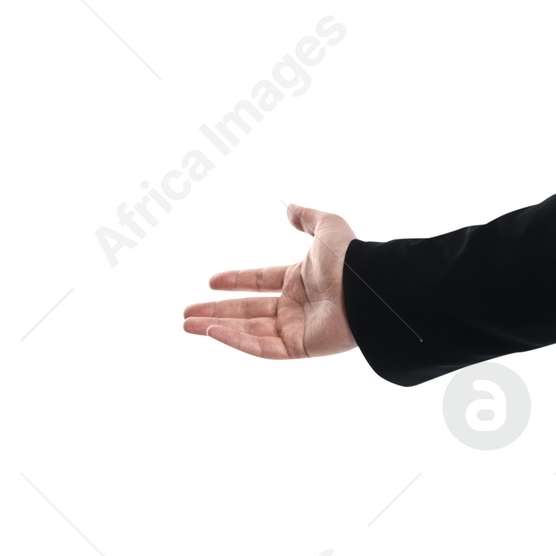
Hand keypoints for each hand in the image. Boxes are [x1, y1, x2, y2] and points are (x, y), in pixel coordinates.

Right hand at [182, 203, 356, 359]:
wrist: (368, 290)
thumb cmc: (350, 259)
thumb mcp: (328, 228)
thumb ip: (307, 218)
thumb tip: (289, 208)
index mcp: (300, 280)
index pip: (260, 282)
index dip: (236, 281)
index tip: (211, 281)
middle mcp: (296, 305)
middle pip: (248, 309)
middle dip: (217, 310)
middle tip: (187, 312)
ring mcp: (297, 328)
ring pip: (249, 330)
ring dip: (217, 327)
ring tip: (187, 325)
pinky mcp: (300, 347)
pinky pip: (262, 347)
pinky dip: (235, 341)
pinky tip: (212, 332)